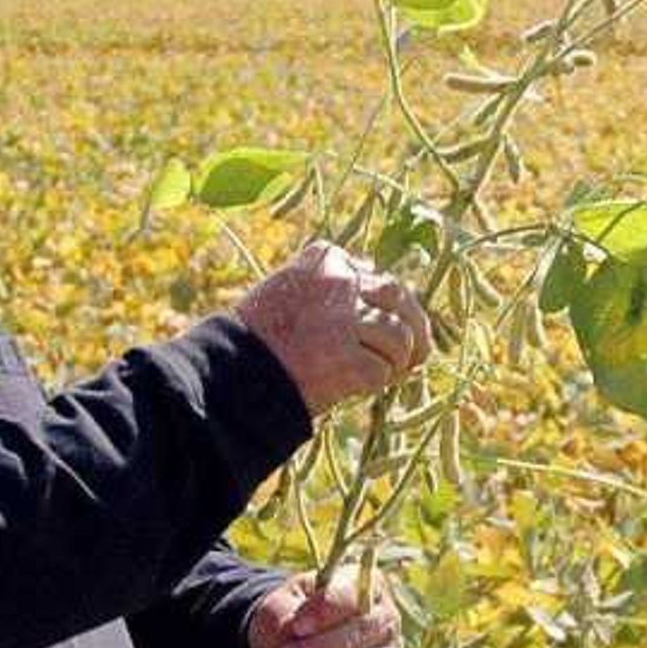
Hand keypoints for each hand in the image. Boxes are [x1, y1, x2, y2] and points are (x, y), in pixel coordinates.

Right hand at [231, 241, 431, 416]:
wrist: (230, 374)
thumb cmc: (260, 339)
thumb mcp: (294, 293)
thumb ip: (336, 291)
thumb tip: (391, 310)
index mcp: (326, 259)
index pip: (379, 277)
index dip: (393, 307)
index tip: (396, 325)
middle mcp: (338, 281)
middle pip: (400, 299)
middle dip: (415, 329)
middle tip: (415, 356)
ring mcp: (343, 318)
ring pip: (399, 337)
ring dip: (395, 362)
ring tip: (378, 376)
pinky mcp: (346, 357)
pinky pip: (383, 372)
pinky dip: (377, 385)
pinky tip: (359, 388)